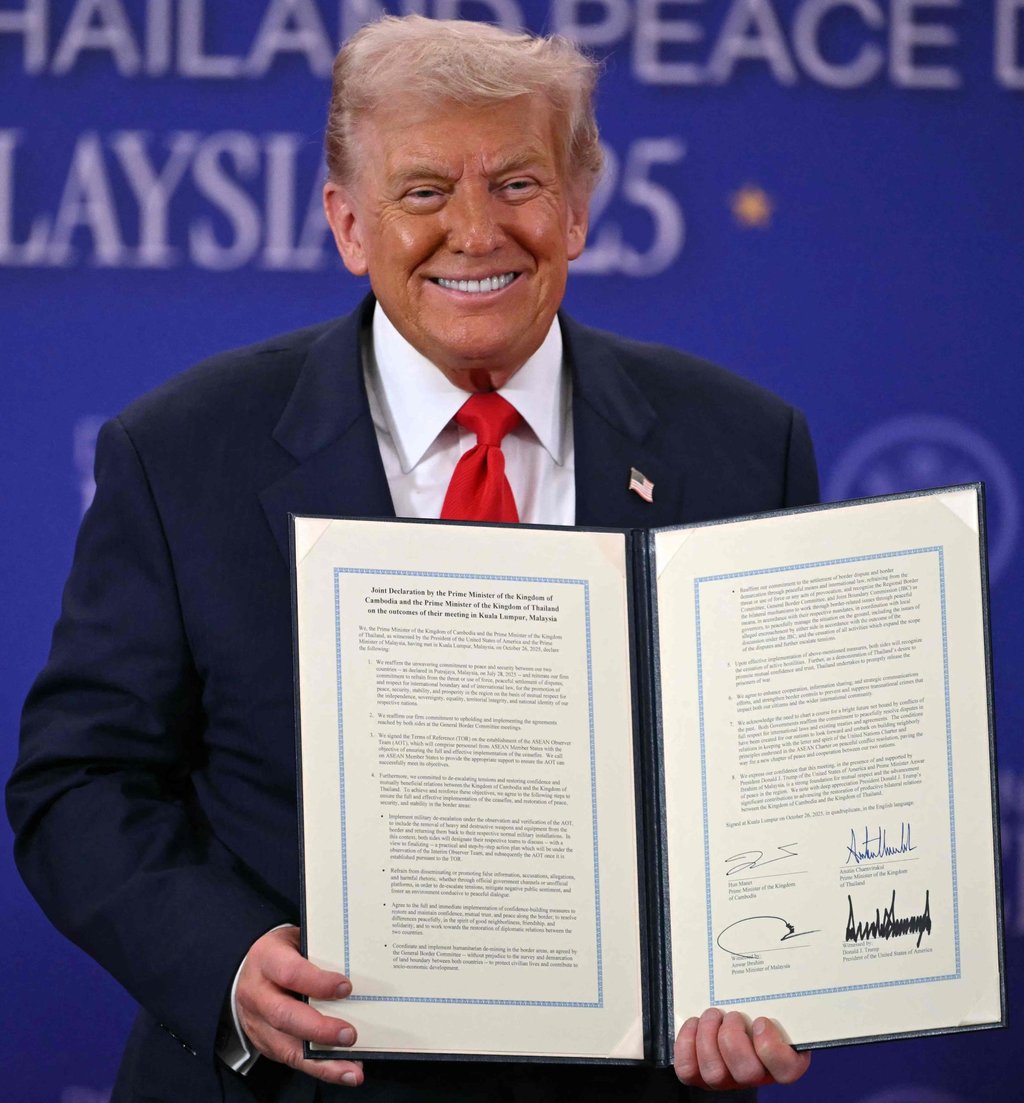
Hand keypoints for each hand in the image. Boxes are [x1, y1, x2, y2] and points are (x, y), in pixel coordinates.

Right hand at [236, 926, 363, 1086]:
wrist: (246, 970)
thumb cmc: (281, 952)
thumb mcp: (296, 940)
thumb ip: (319, 952)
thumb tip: (357, 965)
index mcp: (267, 959)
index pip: (291, 973)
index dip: (318, 982)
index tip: (346, 988)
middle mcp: (258, 994)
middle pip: (285, 1016)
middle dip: (320, 1029)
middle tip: (350, 1035)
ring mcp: (258, 1022)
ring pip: (287, 1047)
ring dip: (323, 1061)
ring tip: (351, 1068)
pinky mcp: (265, 1043)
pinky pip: (292, 1059)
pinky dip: (319, 1068)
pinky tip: (342, 1070)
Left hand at [674, 1008, 810, 1090]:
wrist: (735, 1018)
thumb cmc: (758, 1008)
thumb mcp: (773, 1002)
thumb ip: (777, 996)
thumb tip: (773, 962)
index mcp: (782, 1060)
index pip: (786, 1070)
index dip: (771, 1047)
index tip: (761, 1021)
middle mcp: (755, 1075)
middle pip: (746, 1072)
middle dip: (733, 1037)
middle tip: (732, 1015)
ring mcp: (726, 1079)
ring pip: (714, 1073)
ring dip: (708, 1036)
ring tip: (712, 1014)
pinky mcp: (699, 1074)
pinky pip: (687, 1069)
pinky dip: (687, 1042)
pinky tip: (694, 1022)